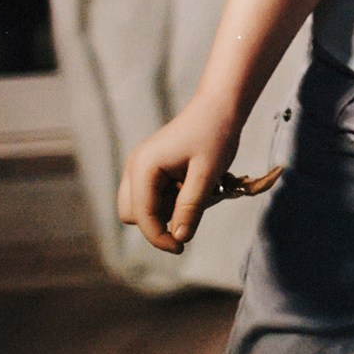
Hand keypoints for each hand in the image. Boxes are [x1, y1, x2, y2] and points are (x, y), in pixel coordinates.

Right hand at [117, 101, 240, 254]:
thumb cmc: (215, 135)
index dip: (159, 237)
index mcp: (143, 167)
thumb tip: (179, 238)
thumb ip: (191, 207)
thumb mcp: (207, 174)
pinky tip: (191, 183)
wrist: (220, 106)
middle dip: (159, 221)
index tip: (181, 247)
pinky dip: (169, 198)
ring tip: (195, 191)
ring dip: (165, 209)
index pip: (142, 216)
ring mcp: (139, 165)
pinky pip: (151, 194)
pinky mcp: (149, 166)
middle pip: (133, 214)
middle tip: (192, 209)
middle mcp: (134, 166)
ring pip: (140, 206)